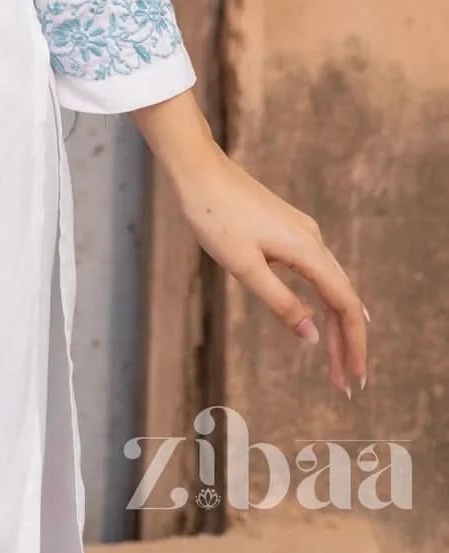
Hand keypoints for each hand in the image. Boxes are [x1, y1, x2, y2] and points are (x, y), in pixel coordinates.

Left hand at [173, 146, 369, 397]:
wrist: (197, 169)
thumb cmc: (214, 216)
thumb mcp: (244, 266)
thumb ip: (281, 302)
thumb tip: (314, 336)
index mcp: (307, 249)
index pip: (344, 304)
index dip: (354, 344)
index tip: (355, 380)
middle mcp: (312, 238)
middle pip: (342, 296)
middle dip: (347, 341)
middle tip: (347, 384)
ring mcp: (300, 230)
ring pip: (330, 283)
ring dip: (334, 323)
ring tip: (336, 361)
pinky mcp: (286, 227)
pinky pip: (316, 270)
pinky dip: (322, 299)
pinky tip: (323, 313)